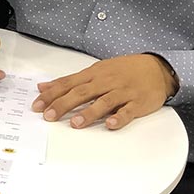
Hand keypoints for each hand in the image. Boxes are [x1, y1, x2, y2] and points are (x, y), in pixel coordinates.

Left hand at [31, 54, 177, 129]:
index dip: (51, 94)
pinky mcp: (138, 102)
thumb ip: (70, 80)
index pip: (68, 83)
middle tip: (49, 116)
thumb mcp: (95, 70)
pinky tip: (111, 125)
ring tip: (75, 123)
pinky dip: (119, 118)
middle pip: (82, 92)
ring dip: (89, 113)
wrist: (156, 68)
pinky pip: (128, 111)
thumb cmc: (123, 70)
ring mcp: (122, 92)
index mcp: (93, 74)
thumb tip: (43, 86)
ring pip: (104, 102)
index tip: (37, 105)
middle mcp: (106, 81)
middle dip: (64, 104)